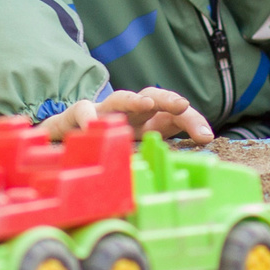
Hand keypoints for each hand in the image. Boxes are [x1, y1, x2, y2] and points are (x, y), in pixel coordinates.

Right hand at [40, 87, 213, 145]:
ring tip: (146, 104)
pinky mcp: (75, 117)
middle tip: (182, 105)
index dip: (192, 121)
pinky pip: (81, 111)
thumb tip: (187, 172)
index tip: (207, 137)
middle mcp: (128, 113)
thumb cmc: (105, 149)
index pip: (175, 115)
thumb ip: (158, 160)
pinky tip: (91, 125)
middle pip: (152, 97)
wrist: (63, 143)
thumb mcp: (135, 156)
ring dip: (133, 99)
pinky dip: (87, 116)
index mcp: (147, 122)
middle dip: (168, 99)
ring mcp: (103, 113)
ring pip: (119, 98)